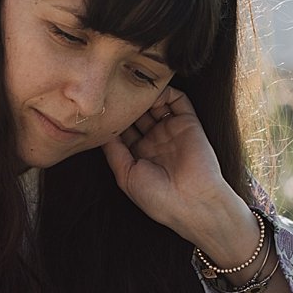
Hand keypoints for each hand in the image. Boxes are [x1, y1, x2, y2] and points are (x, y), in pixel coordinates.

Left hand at [102, 88, 250, 249]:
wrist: (192, 202)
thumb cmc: (158, 197)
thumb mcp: (126, 175)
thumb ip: (113, 151)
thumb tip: (101, 131)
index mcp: (138, 155)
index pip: (122, 130)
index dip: (113, 119)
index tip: (100, 109)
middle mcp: (154, 141)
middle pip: (137, 114)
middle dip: (127, 104)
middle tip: (115, 93)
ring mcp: (171, 131)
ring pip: (155, 104)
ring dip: (144, 96)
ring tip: (132, 90)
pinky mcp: (188, 123)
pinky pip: (178, 100)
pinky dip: (166, 92)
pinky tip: (153, 94)